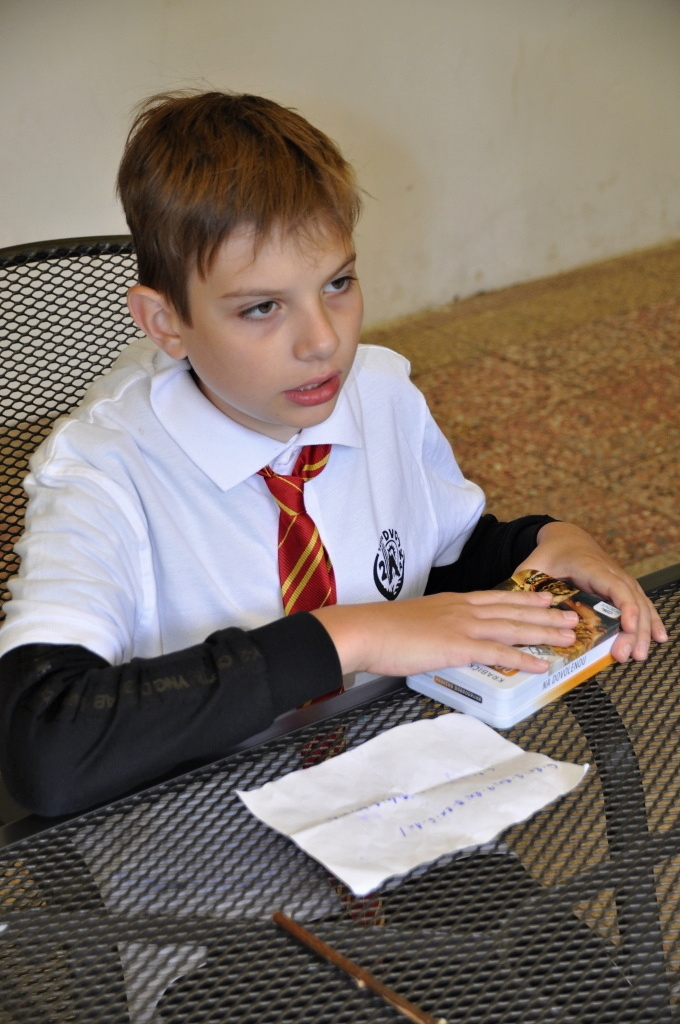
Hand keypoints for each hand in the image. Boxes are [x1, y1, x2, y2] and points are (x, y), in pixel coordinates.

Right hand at [312, 589, 579, 677]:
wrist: (365, 630)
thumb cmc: (382, 630)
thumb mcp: (415, 621)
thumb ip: (434, 627)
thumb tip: (440, 638)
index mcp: (452, 602)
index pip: (497, 598)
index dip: (524, 598)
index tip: (545, 597)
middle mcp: (463, 610)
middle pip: (513, 610)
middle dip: (545, 614)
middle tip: (571, 616)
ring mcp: (463, 626)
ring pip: (513, 628)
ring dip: (544, 632)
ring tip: (568, 636)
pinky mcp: (458, 646)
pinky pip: (499, 653)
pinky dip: (523, 658)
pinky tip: (541, 665)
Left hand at [515, 521, 667, 661]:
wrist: (567, 538)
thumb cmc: (550, 554)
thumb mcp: (534, 564)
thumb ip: (523, 581)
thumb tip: (507, 602)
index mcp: (591, 567)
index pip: (615, 587)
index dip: (625, 607)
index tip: (628, 625)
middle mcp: (611, 573)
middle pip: (631, 601)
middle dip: (634, 629)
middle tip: (628, 654)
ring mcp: (620, 580)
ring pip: (640, 604)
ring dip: (644, 630)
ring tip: (641, 654)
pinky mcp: (623, 588)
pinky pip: (642, 604)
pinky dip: (652, 620)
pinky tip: (660, 637)